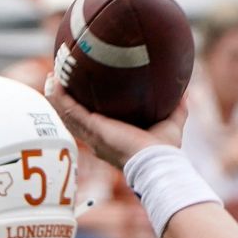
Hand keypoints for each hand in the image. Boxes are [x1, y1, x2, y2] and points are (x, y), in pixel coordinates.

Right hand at [44, 75, 187, 169]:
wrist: (157, 162)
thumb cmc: (164, 151)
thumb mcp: (171, 124)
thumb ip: (178, 108)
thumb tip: (185, 92)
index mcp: (112, 138)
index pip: (94, 122)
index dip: (85, 108)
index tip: (82, 92)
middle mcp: (98, 138)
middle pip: (74, 117)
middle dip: (65, 100)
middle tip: (61, 79)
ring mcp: (92, 134)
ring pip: (67, 113)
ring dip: (57, 95)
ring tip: (52, 76)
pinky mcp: (92, 128)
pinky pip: (69, 110)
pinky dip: (59, 96)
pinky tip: (54, 81)